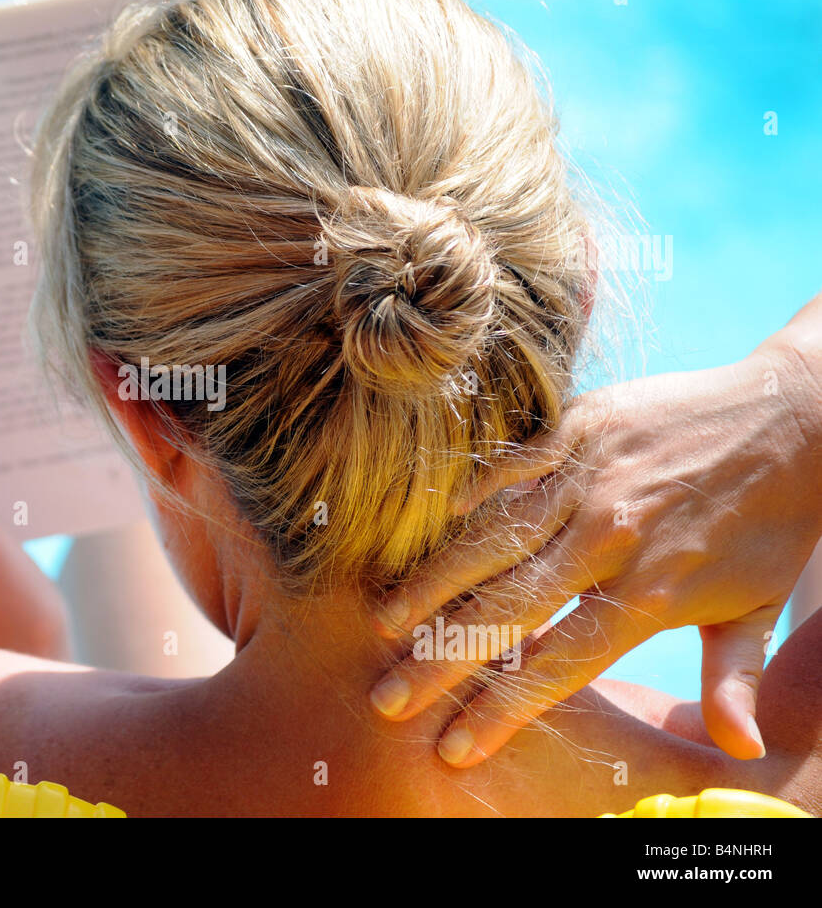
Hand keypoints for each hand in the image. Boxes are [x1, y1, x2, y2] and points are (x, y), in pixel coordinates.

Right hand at [370, 330, 821, 766]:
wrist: (796, 415)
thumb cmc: (774, 521)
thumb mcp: (760, 605)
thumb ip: (734, 678)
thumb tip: (738, 751)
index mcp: (650, 592)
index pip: (557, 665)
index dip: (501, 710)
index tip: (452, 746)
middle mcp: (608, 538)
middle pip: (506, 612)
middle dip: (440, 662)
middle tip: (387, 698)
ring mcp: (588, 478)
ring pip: (491, 540)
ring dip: (433, 584)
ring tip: (386, 622)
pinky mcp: (578, 427)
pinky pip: (510, 466)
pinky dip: (472, 495)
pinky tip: (432, 525)